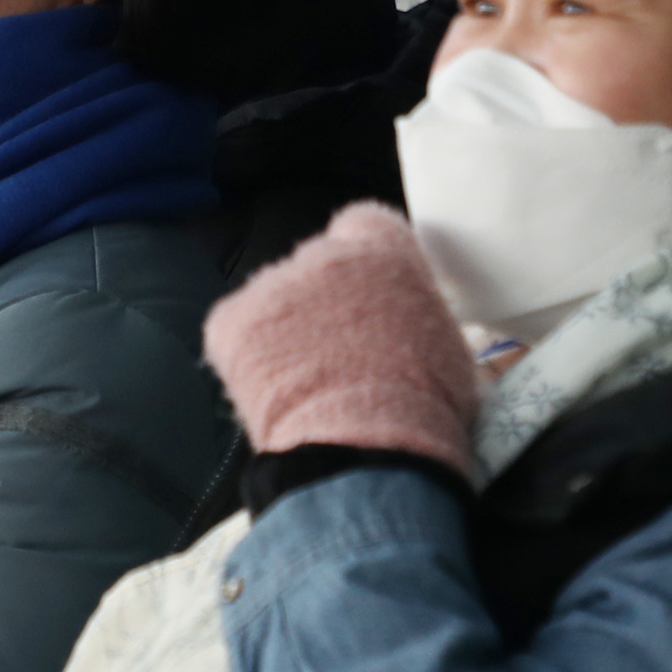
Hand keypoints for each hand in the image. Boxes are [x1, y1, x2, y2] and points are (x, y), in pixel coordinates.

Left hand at [202, 201, 479, 478]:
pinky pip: (234, 329)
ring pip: (274, 297)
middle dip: (322, 298)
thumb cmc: (424, 404)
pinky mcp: (229, 321)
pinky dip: (246, 355)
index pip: (362, 225)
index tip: (367, 291)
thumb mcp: (442, 339)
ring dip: (284, 327)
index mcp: (382, 250)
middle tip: (335, 349)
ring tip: (302, 380)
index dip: (363, 259)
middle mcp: (322, 253)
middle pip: (315, 263)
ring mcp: (271, 285)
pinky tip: (270, 389)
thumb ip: (411, 308)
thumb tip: (399, 317)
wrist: (367, 447)